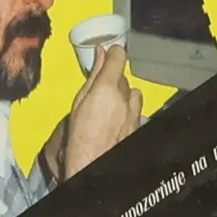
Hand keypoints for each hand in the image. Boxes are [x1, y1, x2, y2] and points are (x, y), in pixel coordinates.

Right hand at [48, 41, 142, 180]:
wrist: (90, 165)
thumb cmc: (79, 141)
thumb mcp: (78, 103)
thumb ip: (92, 77)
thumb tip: (99, 55)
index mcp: (106, 90)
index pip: (118, 57)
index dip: (114, 52)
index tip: (109, 52)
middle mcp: (124, 99)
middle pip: (123, 77)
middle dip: (112, 79)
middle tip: (98, 89)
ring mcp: (134, 113)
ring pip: (133, 93)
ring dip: (123, 95)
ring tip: (108, 105)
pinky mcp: (138, 125)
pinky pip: (136, 110)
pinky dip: (128, 110)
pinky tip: (115, 120)